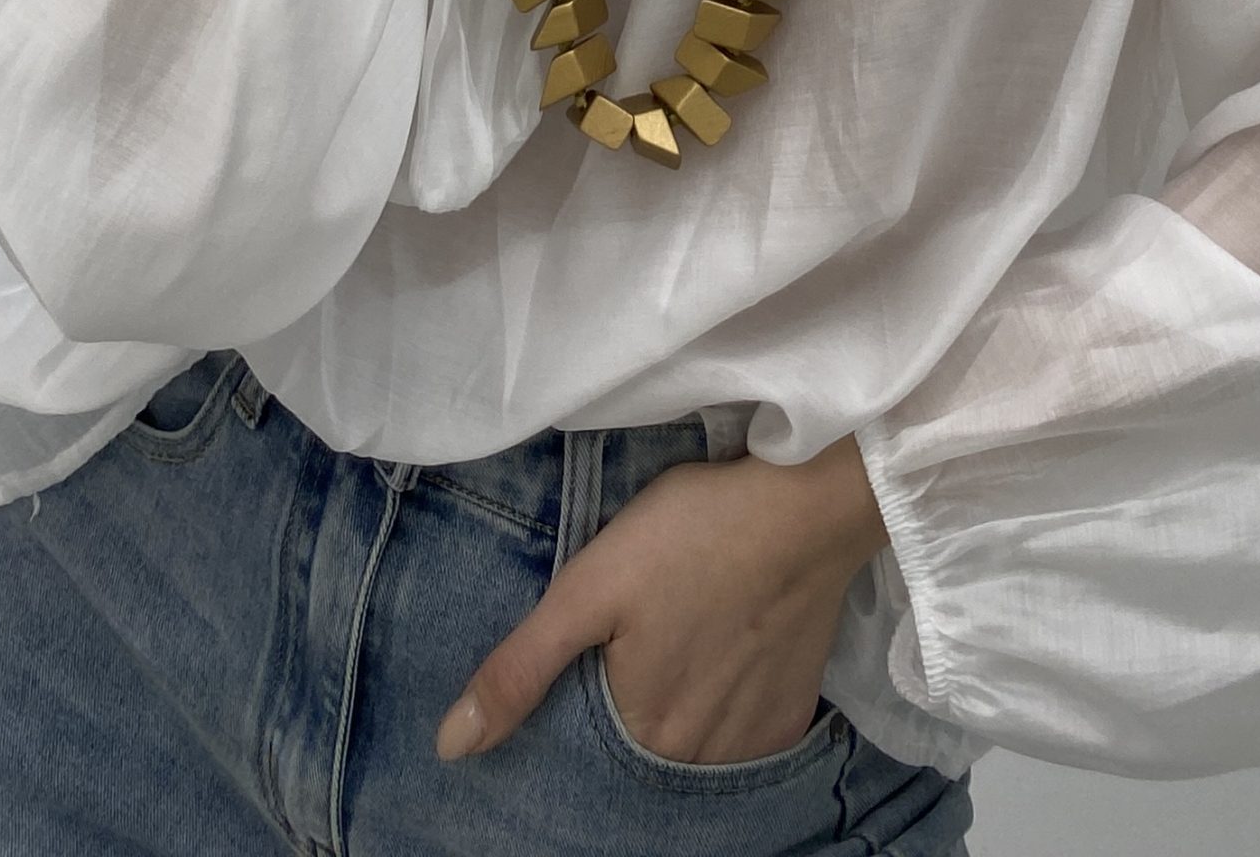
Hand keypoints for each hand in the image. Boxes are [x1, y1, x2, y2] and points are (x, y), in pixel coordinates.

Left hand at [434, 435, 888, 765]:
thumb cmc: (693, 533)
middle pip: (641, 750)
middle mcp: (700, 756)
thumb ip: (521, 668)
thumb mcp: (590, 585)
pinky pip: (742, 733)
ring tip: (675, 646)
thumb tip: (451, 748)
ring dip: (675, 713)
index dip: (575, 709)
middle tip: (633, 644)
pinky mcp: (793, 713)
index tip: (585, 662)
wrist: (808, 502)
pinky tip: (720, 655)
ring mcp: (754, 739)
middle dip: (626, 711)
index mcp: (644, 731)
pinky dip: (725, 707)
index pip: (586, 749)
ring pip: (692, 747)